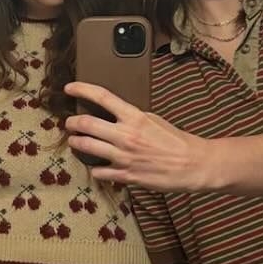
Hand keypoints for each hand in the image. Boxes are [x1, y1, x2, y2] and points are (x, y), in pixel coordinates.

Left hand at [64, 82, 220, 191]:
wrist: (193, 164)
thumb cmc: (175, 140)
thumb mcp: (153, 120)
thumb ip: (131, 117)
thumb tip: (113, 115)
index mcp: (134, 117)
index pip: (102, 97)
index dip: (82, 90)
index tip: (69, 88)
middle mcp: (125, 135)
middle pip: (86, 124)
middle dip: (72, 123)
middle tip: (70, 123)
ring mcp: (123, 156)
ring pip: (87, 147)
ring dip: (77, 143)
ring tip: (75, 142)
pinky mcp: (126, 175)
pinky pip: (99, 172)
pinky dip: (95, 168)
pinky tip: (97, 166)